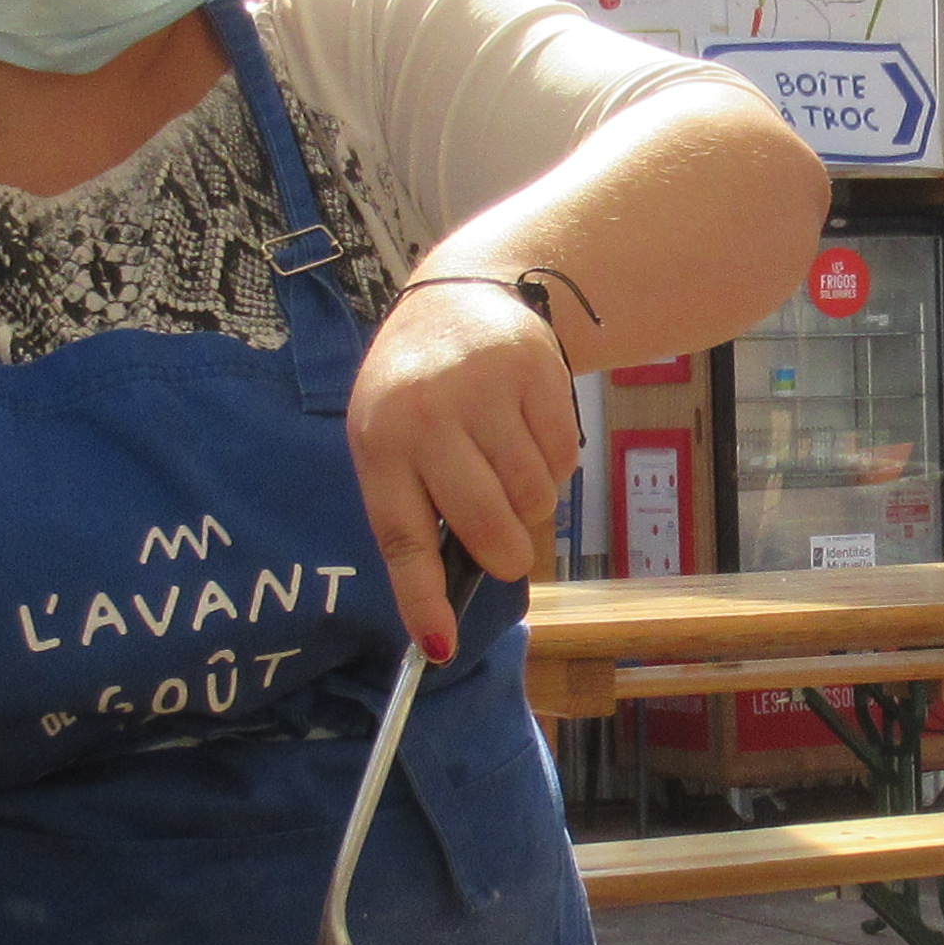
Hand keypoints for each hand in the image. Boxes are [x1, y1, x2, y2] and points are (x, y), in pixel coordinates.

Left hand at [347, 277, 575, 663]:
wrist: (460, 298)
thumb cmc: (418, 392)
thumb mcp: (391, 439)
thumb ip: (414, 507)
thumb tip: (444, 608)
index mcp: (380, 442)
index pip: (403, 535)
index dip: (422, 598)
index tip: (440, 646)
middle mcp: (427, 415)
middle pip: (486, 525)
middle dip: (506, 554)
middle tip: (508, 552)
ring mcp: (484, 390)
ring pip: (533, 498)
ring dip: (532, 504)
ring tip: (508, 469)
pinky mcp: (535, 372)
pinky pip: (563, 461)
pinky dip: (554, 467)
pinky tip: (528, 434)